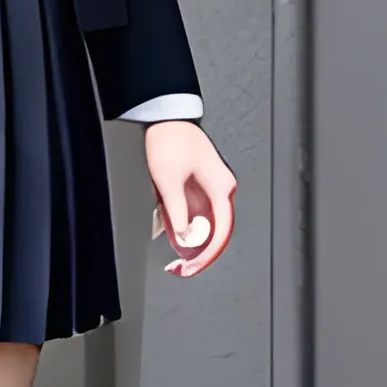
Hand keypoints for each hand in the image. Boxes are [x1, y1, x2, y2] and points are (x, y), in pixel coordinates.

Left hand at [145, 120, 236, 278]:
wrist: (166, 117)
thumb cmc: (170, 139)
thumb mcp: (168, 180)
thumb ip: (177, 212)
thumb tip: (185, 238)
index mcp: (220, 186)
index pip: (221, 231)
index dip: (207, 254)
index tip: (193, 267)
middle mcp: (221, 188)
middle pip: (216, 231)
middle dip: (199, 252)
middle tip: (181, 268)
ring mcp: (211, 187)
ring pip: (207, 224)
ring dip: (193, 242)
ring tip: (177, 259)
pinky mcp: (200, 186)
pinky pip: (198, 214)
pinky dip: (188, 228)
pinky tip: (176, 238)